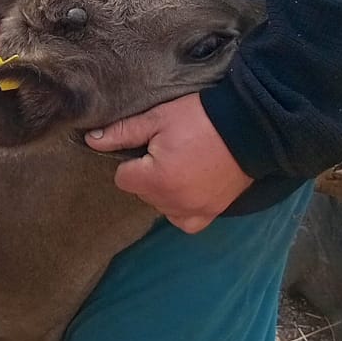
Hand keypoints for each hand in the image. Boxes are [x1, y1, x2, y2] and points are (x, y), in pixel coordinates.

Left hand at [86, 93, 252, 232]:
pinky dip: (181, 209)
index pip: (123, 179)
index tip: (148, 147)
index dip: (132, 161)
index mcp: (156, 179)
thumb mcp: (156, 119)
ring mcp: (195, 210)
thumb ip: (121, 133)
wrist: (249, 127)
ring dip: (163, 192)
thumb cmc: (199, 119)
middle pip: (142, 193)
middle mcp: (173, 202)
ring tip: (180, 166)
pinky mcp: (213, 212)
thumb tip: (91, 141)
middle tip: (168, 152)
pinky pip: (186, 221)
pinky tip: (185, 190)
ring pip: (160, 207)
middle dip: (147, 175)